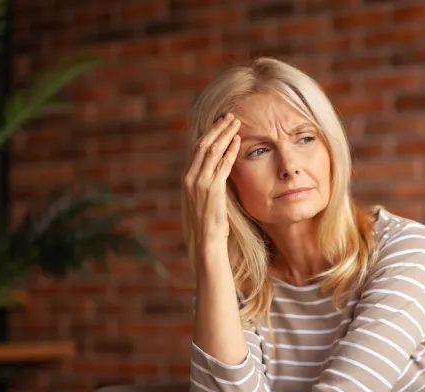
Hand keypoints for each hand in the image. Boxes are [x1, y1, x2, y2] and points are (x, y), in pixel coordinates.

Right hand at [184, 113, 240, 246]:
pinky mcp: (212, 189)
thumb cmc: (208, 224)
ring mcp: (199, 183)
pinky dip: (230, 151)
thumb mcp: (203, 200)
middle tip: (229, 116)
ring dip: (225, 134)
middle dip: (217, 128)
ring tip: (235, 123)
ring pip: (212, 151)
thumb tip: (218, 172)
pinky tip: (237, 141)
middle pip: (203, 145)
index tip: (220, 123)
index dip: (210, 134)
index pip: (197, 149)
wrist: (205, 241)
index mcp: (187, 178)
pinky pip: (222, 165)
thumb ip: (208, 184)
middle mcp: (190, 177)